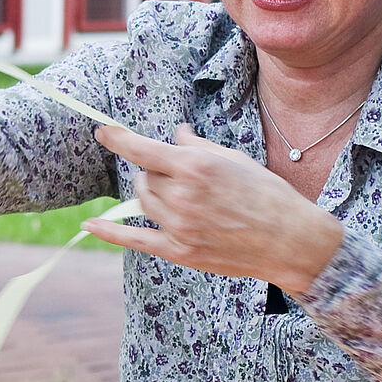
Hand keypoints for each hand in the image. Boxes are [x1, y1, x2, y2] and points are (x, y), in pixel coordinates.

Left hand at [84, 123, 343, 293]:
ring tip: (174, 192)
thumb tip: (175, 135)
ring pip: (142, 201)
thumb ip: (198, 147)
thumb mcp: (234, 160)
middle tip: (177, 175)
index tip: (102, 131)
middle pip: (144, 177)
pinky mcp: (180, 251)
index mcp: (195, 167)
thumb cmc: (268, 194)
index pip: (142, 149)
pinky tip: (90, 225)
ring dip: (148, 192)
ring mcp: (179, 226)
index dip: (118, 138)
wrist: (291, 240)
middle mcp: (182, 196)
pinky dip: (109, 232)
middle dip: (153, 171)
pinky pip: (134, 239)